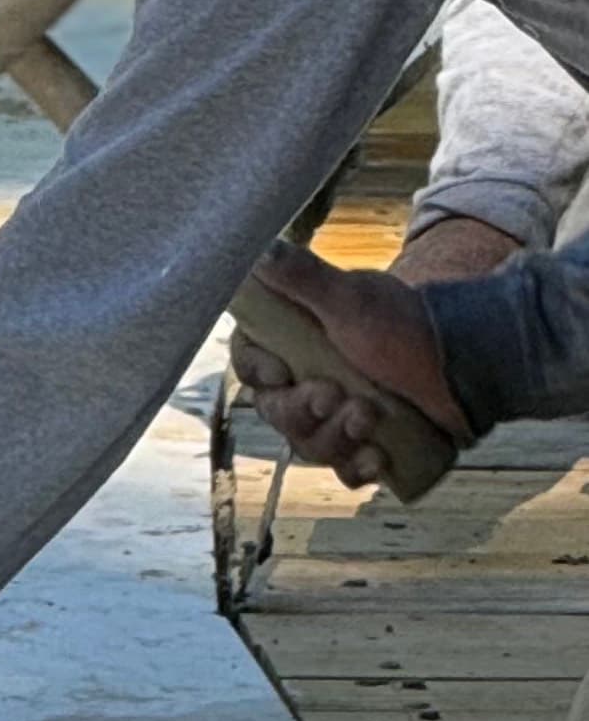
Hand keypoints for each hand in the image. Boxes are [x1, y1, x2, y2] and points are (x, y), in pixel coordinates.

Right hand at [231, 216, 514, 483]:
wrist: (470, 359)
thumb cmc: (406, 321)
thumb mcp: (350, 298)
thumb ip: (302, 277)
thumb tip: (258, 248)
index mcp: (297, 343)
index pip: (250, 362)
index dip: (256, 372)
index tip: (279, 372)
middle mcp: (310, 382)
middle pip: (275, 411)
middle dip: (302, 410)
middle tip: (335, 395)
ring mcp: (338, 419)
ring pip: (309, 444)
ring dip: (334, 436)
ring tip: (370, 415)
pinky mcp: (367, 446)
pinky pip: (346, 472)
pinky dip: (358, 467)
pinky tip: (378, 457)